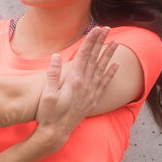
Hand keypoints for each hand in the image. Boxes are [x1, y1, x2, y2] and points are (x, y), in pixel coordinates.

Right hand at [33, 27, 119, 149]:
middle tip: (106, 29)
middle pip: (94, 58)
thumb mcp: (46, 94)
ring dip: (109, 55)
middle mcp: (85, 85)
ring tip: (115, 43)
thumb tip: (56, 56)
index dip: (90, 41)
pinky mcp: (92, 100)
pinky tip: (116, 65)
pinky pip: (104, 83)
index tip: (96, 29)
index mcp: (74, 80)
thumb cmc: (48, 114)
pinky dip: (111, 73)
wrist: (56, 133)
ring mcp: (90, 92)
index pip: (84, 55)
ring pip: (102, 68)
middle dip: (100, 42)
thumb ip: (52, 75)